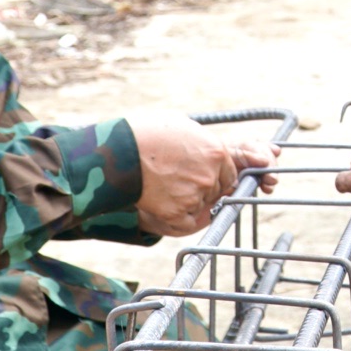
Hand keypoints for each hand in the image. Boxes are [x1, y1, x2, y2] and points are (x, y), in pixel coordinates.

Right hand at [132, 113, 279, 236]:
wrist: (120, 151)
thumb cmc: (149, 133)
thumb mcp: (185, 127)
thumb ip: (204, 144)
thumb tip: (214, 155)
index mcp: (216, 153)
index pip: (229, 176)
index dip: (216, 178)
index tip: (204, 178)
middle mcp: (209, 176)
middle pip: (215, 192)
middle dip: (202, 189)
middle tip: (178, 180)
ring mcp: (194, 196)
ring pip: (199, 206)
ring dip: (188, 202)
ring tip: (164, 185)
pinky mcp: (177, 213)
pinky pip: (186, 222)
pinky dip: (178, 218)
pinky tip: (164, 204)